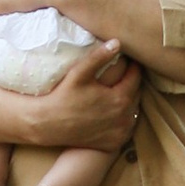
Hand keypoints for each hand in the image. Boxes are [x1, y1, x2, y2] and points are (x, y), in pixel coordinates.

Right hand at [7, 44, 139, 150]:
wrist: (49, 125)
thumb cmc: (63, 96)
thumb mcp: (80, 73)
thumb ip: (100, 56)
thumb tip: (118, 42)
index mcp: (120, 98)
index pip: (135, 77)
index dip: (132, 67)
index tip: (128, 60)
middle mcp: (125, 117)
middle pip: (136, 94)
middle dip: (131, 83)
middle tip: (123, 74)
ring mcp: (121, 133)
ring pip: (133, 111)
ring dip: (128, 101)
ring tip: (118, 91)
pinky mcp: (115, 143)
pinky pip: (126, 127)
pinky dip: (123, 119)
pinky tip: (113, 111)